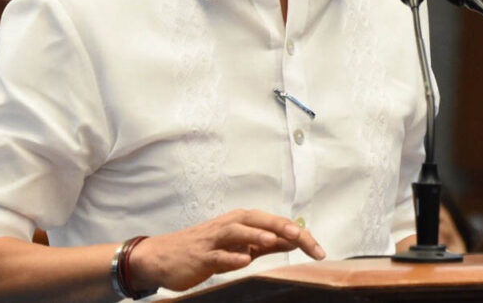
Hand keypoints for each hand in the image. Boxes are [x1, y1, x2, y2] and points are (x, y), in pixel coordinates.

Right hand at [128, 209, 324, 291]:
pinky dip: (230, 257)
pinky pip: (217, 255)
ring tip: (274, 240)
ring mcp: (214, 240)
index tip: (319, 250)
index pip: (275, 224)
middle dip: (282, 228)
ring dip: (255, 234)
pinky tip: (243, 260)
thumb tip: (295, 240)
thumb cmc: (204, 248)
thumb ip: (265, 243)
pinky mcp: (201, 256)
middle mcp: (230, 225)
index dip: (299, 235)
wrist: (163, 257)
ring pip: (237, 232)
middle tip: (304, 237)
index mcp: (242, 222)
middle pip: (259, 221)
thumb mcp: (239, 245)